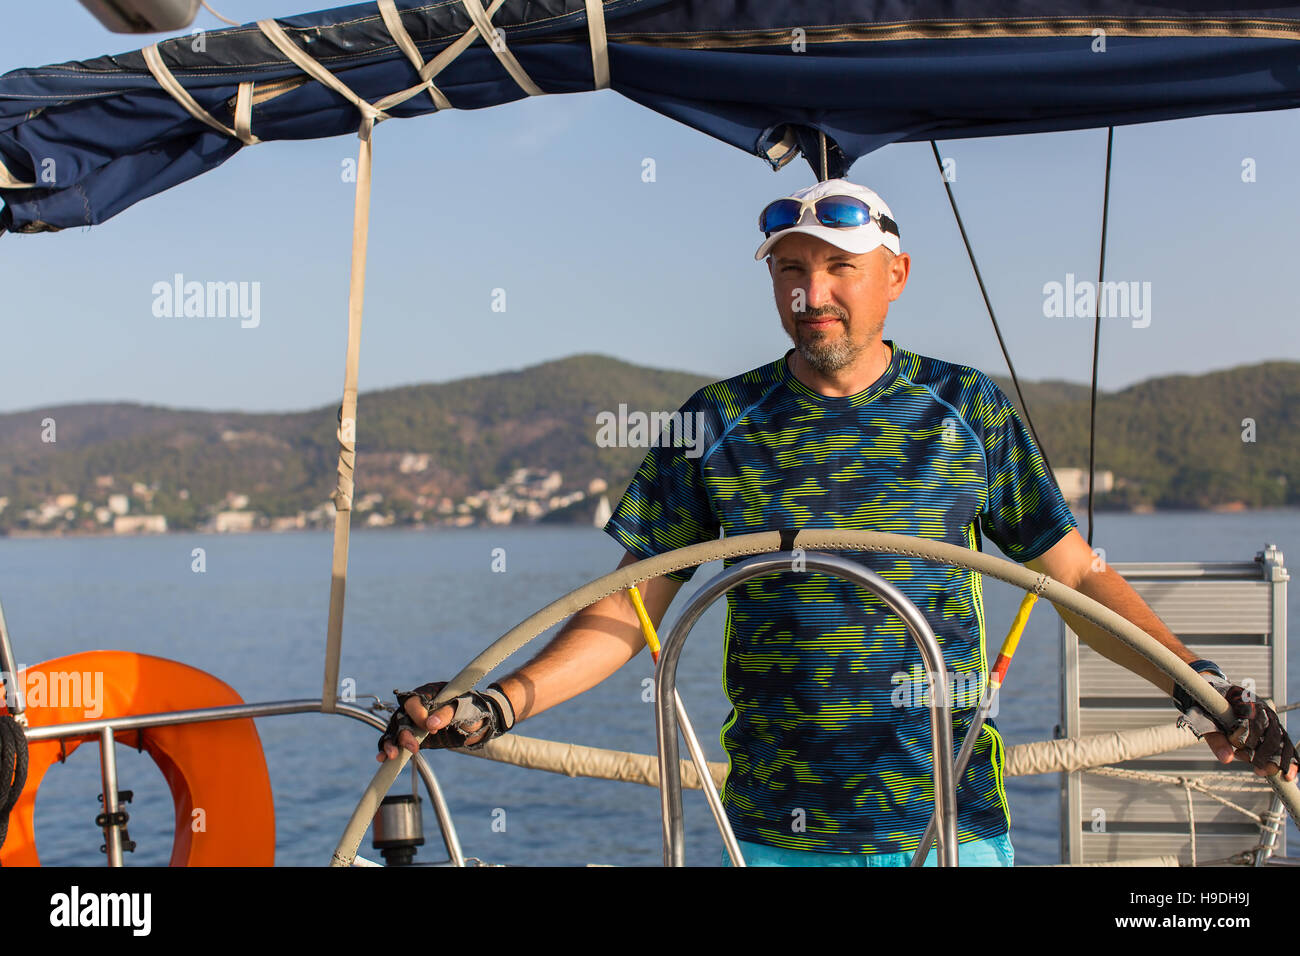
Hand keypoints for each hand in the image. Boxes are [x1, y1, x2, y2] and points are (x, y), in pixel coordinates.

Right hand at [377, 682, 512, 761]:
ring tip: (391, 756)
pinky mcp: (412, 736)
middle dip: (404, 733)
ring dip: (390, 743)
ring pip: (394, 730)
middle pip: (401, 718)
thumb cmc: (469, 708)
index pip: (414, 702)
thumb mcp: (463, 707)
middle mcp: (415, 708)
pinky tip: (383, 759)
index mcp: (427, 694)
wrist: (474, 720)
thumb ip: (447, 713)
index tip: (431, 728)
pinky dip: (387, 749)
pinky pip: (396, 741)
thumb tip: (431, 723)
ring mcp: (412, 722)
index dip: (418, 715)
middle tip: (414, 747)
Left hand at [1177, 671, 1297, 780]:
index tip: (1242, 756)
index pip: (1254, 723)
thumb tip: (1227, 759)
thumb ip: (1216, 739)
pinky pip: (1285, 742)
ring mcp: (1270, 717)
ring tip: (1265, 772)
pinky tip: (1288, 775)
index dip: (1251, 742)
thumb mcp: (1205, 721)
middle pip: (1272, 733)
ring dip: (1278, 760)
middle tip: (1257, 770)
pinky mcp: (1273, 726)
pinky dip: (1289, 759)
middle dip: (1266, 755)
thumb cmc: (1208, 707)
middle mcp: (1262, 708)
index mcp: (1245, 702)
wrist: (1214, 693)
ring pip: (1282, 739)